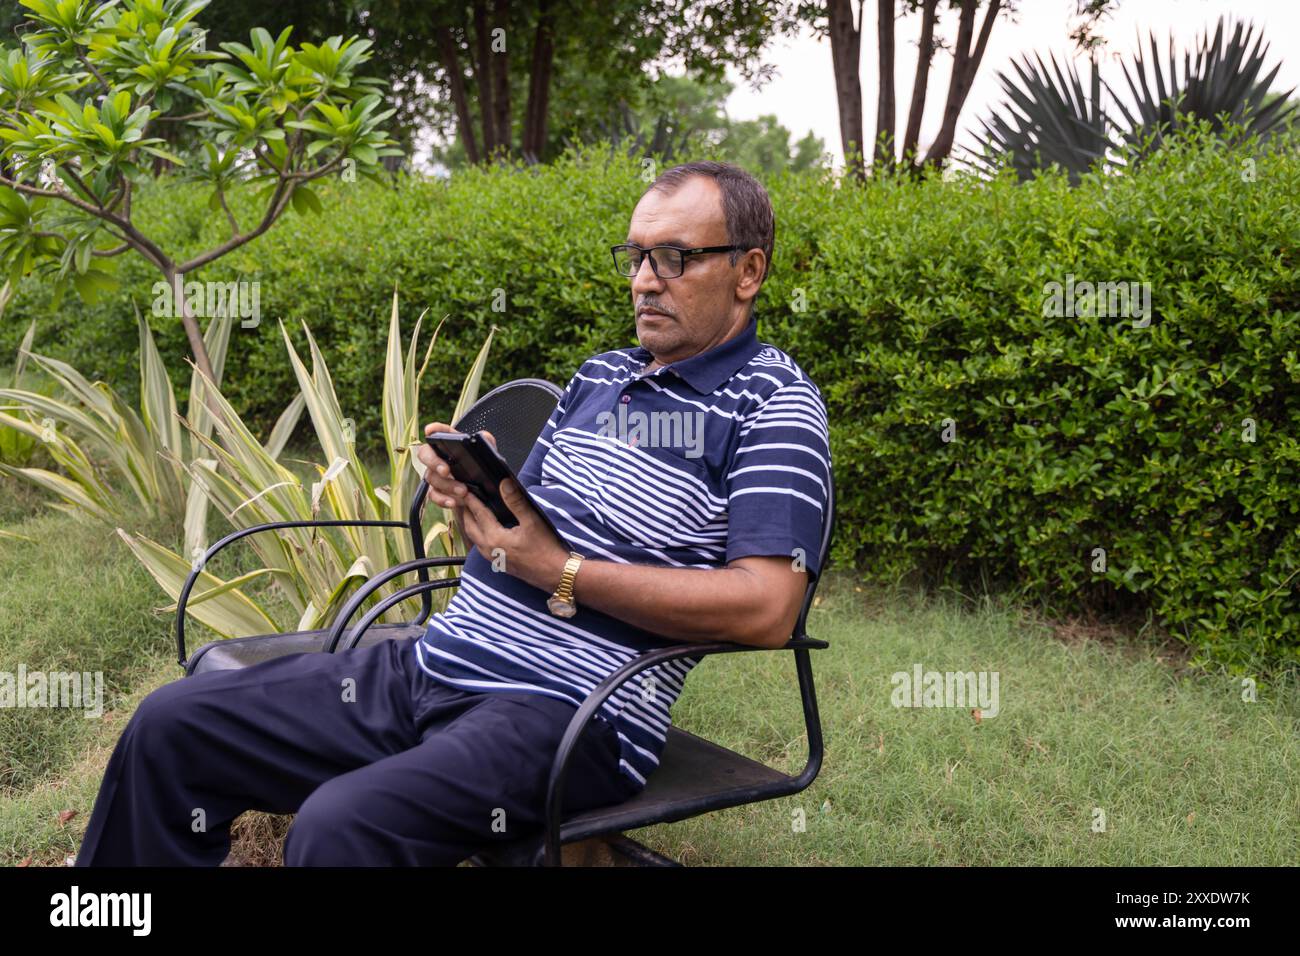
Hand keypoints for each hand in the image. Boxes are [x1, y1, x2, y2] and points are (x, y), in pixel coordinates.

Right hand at [417, 422, 495, 537]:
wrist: (483, 492)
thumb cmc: (482, 468)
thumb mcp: (488, 454)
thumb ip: (487, 442)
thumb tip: (484, 436)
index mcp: (451, 445)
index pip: (440, 433)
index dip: (434, 430)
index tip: (430, 430)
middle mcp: (439, 458)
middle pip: (425, 454)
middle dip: (434, 462)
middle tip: (446, 470)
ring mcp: (436, 475)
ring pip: (431, 477)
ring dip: (446, 485)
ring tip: (463, 491)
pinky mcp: (438, 491)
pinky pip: (433, 495)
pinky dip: (442, 499)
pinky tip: (453, 502)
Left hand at [457, 475, 569, 593]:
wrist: (555, 574)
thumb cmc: (546, 549)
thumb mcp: (532, 521)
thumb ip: (516, 502)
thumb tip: (504, 484)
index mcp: (495, 538)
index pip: (479, 514)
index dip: (471, 500)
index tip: (465, 488)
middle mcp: (489, 549)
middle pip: (470, 526)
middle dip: (465, 511)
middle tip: (462, 497)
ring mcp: (492, 558)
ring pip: (473, 537)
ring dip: (469, 523)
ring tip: (469, 510)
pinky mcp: (498, 563)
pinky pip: (480, 545)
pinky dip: (477, 533)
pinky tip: (483, 529)